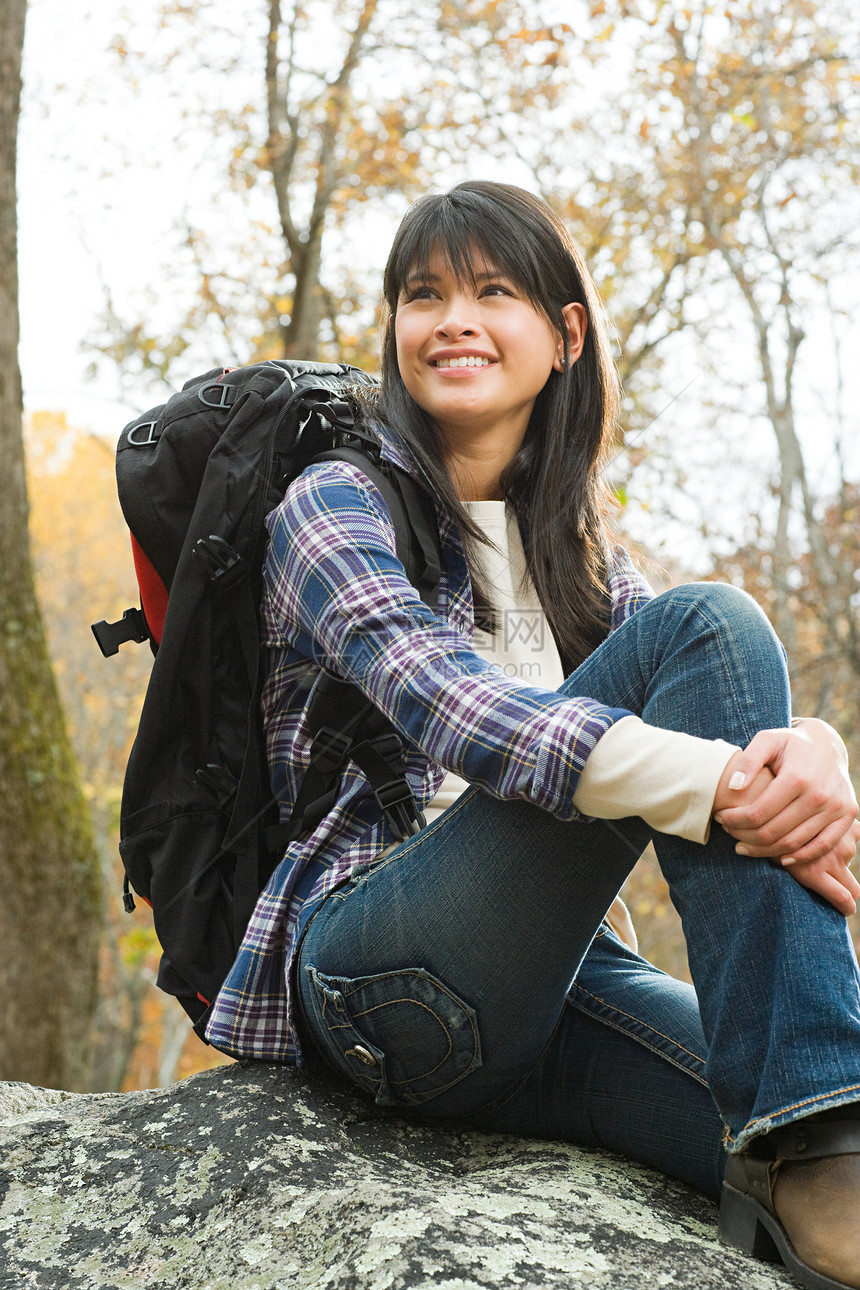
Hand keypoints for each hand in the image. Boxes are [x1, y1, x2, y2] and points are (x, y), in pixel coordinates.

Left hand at [712, 722, 858, 914]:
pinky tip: (779, 858)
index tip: (719, 817)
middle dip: (744, 836)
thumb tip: (733, 787)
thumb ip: (748, 761)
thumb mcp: (767, 740)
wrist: (828, 744)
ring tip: (744, 846)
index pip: (758, 812)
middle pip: (774, 831)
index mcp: (797, 777)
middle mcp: (819, 795)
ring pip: (794, 843)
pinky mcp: (847, 815)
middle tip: (728, 832)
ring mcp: (836, 807)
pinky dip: (800, 857)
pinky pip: (822, 846)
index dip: (734, 820)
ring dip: (764, 850)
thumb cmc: (790, 743)